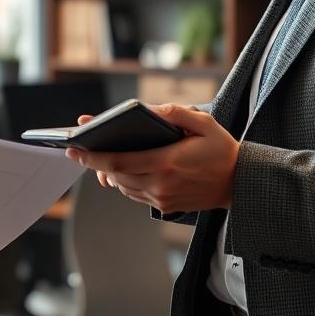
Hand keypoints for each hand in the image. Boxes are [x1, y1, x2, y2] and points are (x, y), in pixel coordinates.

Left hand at [66, 103, 238, 211]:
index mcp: (167, 162)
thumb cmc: (221, 150)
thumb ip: (173, 112)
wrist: (240, 183)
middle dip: (94, 162)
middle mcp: (161, 184)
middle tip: (79, 149)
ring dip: (109, 172)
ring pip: (123, 186)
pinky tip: (122, 167)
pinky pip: (135, 194)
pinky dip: (124, 181)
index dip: (92, 156)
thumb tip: (148, 109)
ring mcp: (162, 198)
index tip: (74, 148)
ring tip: (99, 155)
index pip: (118, 161)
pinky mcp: (164, 206)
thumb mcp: (202, 121)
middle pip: (115, 175)